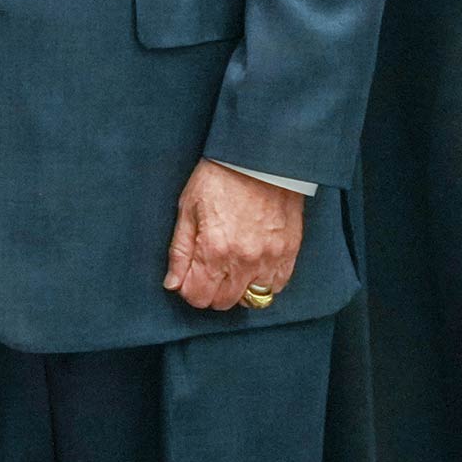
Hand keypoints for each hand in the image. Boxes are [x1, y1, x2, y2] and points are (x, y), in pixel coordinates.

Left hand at [163, 158, 304, 310]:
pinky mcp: (289, 255)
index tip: (186, 276)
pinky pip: (275, 288)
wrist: (259, 159)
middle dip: (208, 291)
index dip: (187, 288)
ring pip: (251, 300)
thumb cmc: (219, 178)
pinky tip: (251, 265)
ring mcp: (270, 260)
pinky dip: (261, 283)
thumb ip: (179, 250)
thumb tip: (172, 283)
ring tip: (229, 267)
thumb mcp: (187, 208)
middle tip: (205, 269)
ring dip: (236, 289)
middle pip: (222, 302)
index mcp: (215, 249)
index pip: (198, 296)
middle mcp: (244, 261)